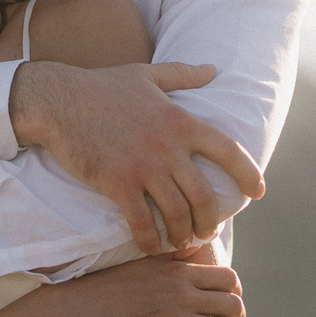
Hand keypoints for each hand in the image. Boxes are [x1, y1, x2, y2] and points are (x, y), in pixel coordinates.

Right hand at [10, 61, 265, 254]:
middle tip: (208, 231)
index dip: (248, 173)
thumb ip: (183, 74)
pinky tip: (151, 247)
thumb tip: (213, 69)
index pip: (228, 150)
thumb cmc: (101, 86)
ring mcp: (143, 167)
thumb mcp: (147, 75)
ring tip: (182, 242)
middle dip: (210, 220)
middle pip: (204, 195)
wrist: (57, 100)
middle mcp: (168, 146)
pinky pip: (142, 223)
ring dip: (183, 235)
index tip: (258, 192)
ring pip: (177, 214)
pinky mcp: (117, 183)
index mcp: (180, 120)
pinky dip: (151, 241)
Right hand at [55, 249, 244, 316]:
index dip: (235, 291)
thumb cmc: (110, 284)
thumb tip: (191, 247)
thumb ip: (171, 255)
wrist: (82, 308)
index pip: (228, 279)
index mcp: (179, 273)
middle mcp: (183, 295)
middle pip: (232, 304)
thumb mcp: (143, 260)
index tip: (231, 300)